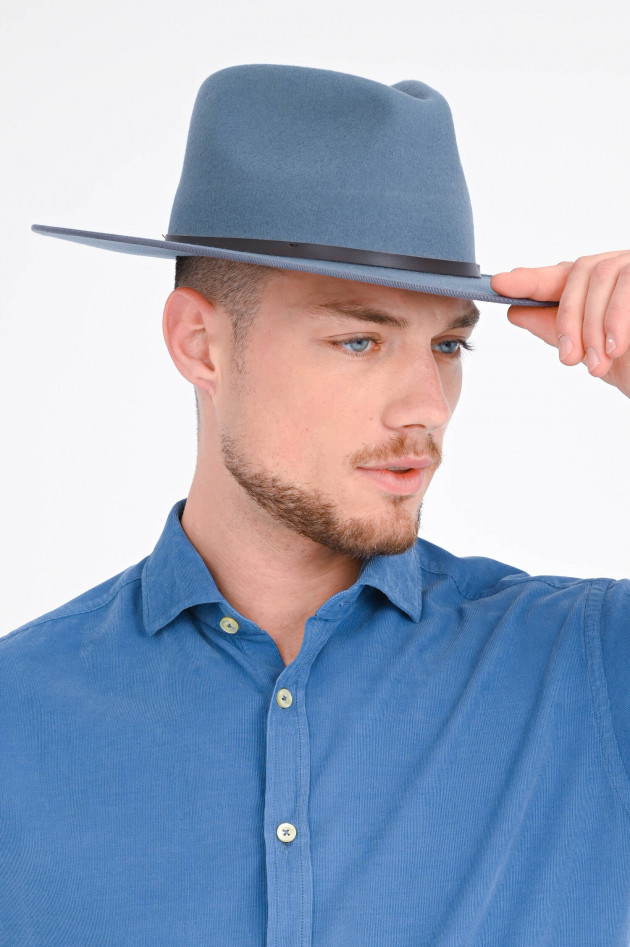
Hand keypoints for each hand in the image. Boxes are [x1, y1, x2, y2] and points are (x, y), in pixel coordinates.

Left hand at [490, 251, 629, 398]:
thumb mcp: (594, 352)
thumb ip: (559, 329)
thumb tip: (517, 312)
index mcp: (606, 284)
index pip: (563, 274)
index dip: (531, 278)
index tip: (499, 283)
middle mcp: (625, 267)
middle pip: (580, 272)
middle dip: (567, 318)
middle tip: (569, 360)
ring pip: (602, 276)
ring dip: (592, 325)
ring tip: (596, 364)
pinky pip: (627, 286)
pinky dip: (617, 319)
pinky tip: (616, 348)